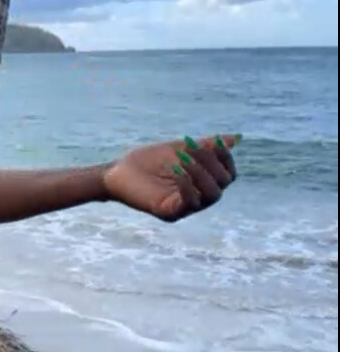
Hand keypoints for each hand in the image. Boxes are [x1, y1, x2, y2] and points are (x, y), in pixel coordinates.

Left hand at [102, 134, 239, 221]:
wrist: (118, 171)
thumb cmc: (147, 161)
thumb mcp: (179, 148)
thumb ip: (205, 145)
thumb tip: (234, 138)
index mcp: (203, 181)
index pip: (228, 174)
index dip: (225, 158)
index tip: (213, 142)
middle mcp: (199, 196)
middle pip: (223, 184)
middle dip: (210, 163)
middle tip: (189, 149)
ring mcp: (186, 207)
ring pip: (212, 196)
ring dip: (201, 174)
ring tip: (182, 159)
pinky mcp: (171, 213)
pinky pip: (190, 204)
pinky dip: (188, 185)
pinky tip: (177, 171)